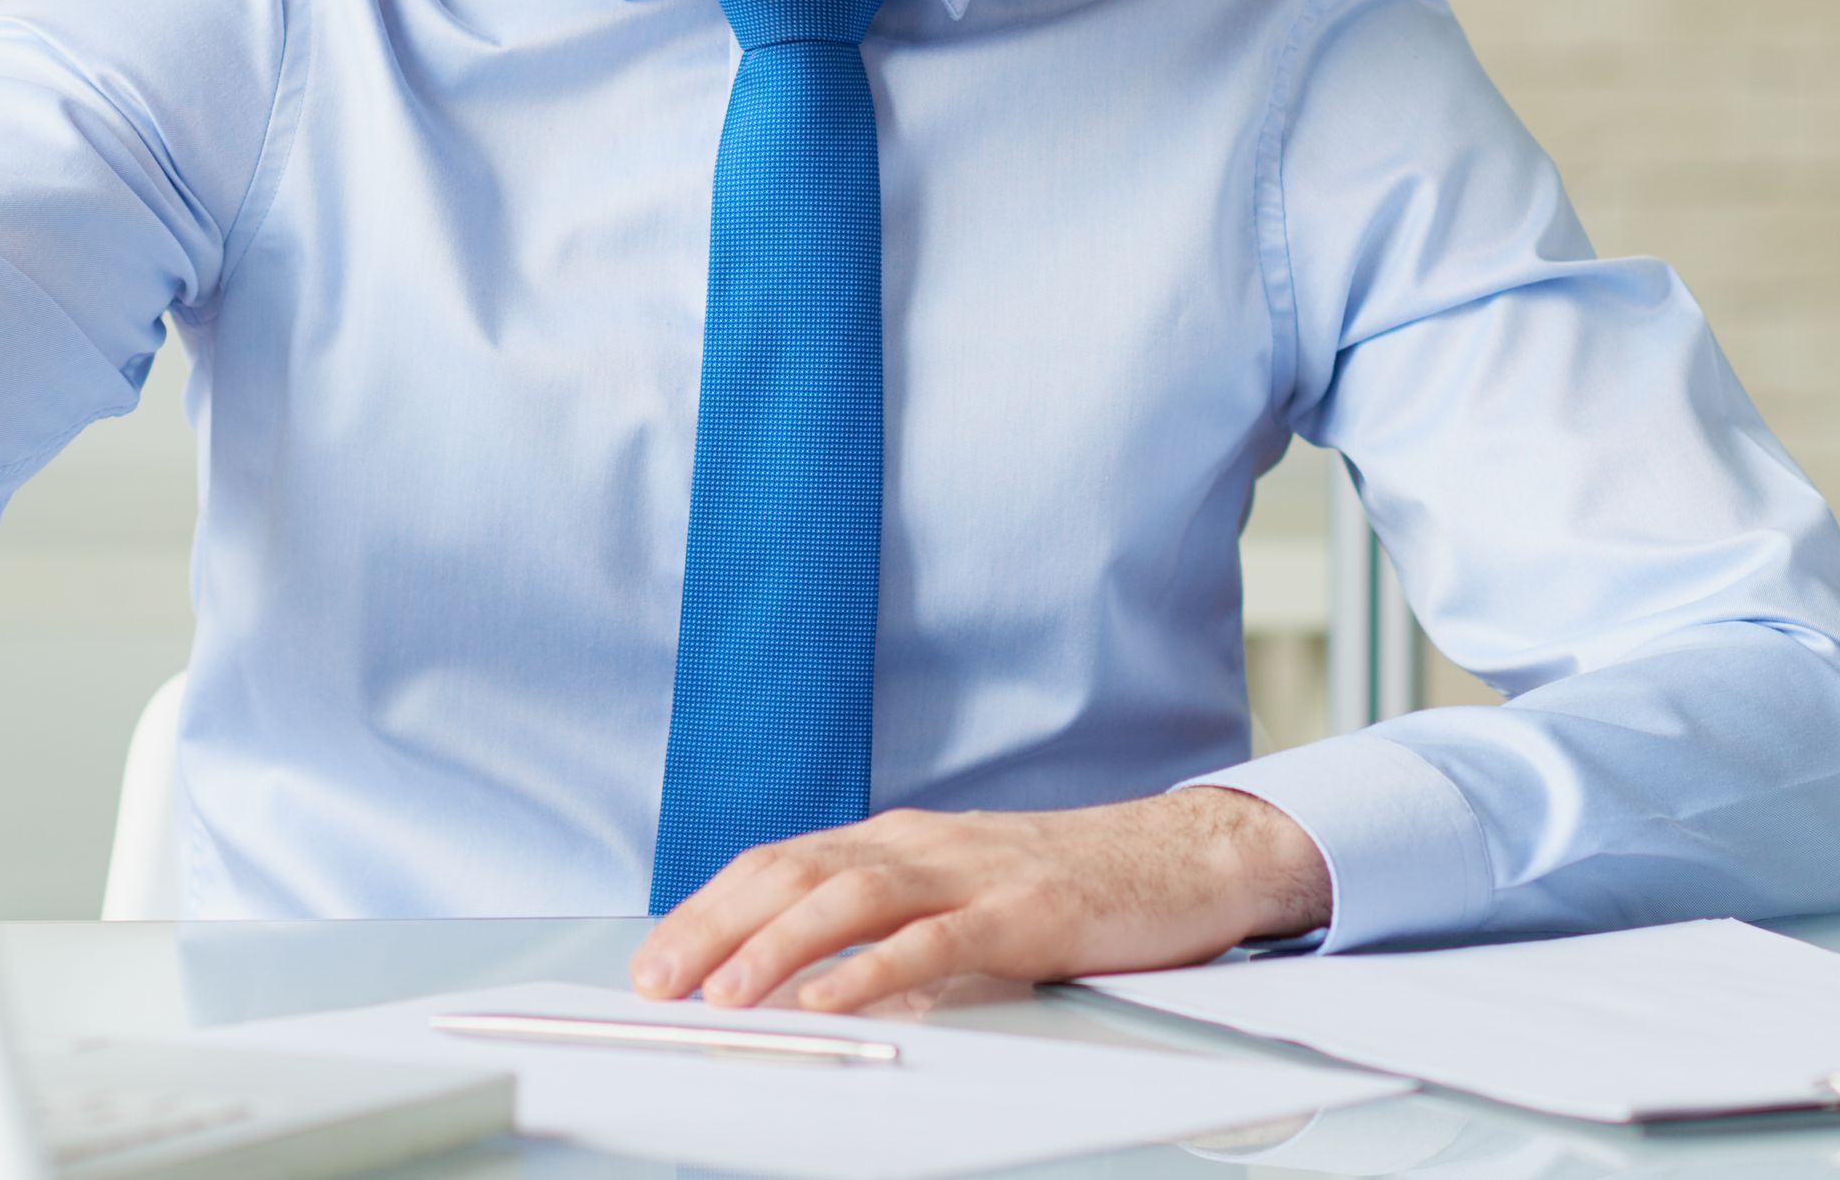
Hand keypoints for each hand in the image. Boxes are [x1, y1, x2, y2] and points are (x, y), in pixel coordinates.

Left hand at [629, 789, 1329, 1014]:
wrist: (1185, 857)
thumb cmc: (1069, 883)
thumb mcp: (959, 889)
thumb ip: (887, 921)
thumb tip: (797, 976)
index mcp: (899, 839)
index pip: (780, 862)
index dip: (707, 909)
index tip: (653, 961)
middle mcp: (923, 844)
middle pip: (795, 872)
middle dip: (713, 928)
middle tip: (656, 983)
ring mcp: (974, 874)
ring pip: (851, 898)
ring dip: (776, 948)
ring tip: (724, 996)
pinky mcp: (1026, 913)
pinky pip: (935, 941)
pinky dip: (875, 970)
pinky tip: (833, 1000)